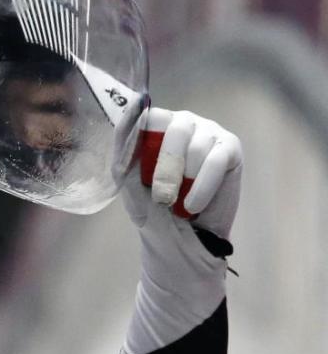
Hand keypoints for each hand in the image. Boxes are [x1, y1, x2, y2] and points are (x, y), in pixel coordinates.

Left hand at [123, 107, 242, 240]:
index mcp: (157, 127)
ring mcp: (209, 132)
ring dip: (185, 182)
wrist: (184, 236)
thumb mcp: (132, 189)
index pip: (150, 117)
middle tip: (161, 199)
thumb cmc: (155, 208)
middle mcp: (184, 122)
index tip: (135, 168)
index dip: (143, 140)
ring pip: (197, 148)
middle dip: (166, 168)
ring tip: (179, 206)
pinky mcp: (230, 148)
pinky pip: (216, 161)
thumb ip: (124, 161)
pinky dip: (203, 187)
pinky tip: (193, 206)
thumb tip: (124, 131)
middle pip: (177, 129)